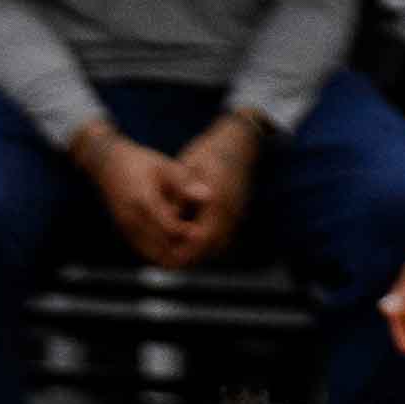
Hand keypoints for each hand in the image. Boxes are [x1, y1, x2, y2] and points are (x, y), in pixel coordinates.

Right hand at [78, 125, 198, 267]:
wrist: (106, 164)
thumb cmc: (140, 161)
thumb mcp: (165, 166)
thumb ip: (186, 183)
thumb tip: (209, 196)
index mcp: (144, 201)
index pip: (171, 228)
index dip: (190, 234)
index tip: (205, 231)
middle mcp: (132, 219)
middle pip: (163, 249)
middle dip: (183, 250)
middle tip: (200, 244)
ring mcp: (126, 228)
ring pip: (154, 255)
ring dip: (173, 254)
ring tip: (190, 245)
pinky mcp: (125, 233)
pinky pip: (146, 251)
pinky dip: (163, 252)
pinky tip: (177, 243)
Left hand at [167, 114, 261, 267]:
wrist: (239, 141)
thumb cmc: (209, 151)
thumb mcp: (188, 168)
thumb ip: (180, 195)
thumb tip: (168, 219)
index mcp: (217, 200)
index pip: (201, 237)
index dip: (183, 250)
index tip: (165, 255)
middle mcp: (231, 211)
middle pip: (210, 247)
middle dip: (189, 257)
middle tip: (167, 262)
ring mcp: (237, 213)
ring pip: (218, 245)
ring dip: (199, 253)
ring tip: (176, 256)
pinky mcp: (238, 214)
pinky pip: (223, 238)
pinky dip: (208, 246)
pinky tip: (190, 244)